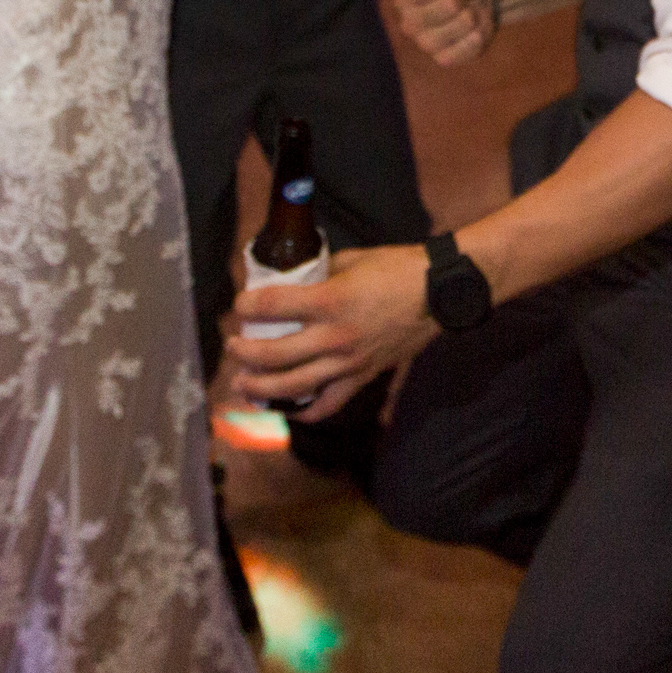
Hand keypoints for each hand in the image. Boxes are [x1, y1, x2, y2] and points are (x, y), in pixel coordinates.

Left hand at [224, 245, 438, 420]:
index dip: (248, 306)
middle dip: (245, 352)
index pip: (273, 306)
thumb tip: (294, 278)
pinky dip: (305, 412)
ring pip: (295, 386)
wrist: (439, 292)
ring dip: (262, 388)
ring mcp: (349, 362)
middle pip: (275, 353)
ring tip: (243, 384)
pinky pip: (328, 403)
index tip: (240, 305)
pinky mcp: (363, 376)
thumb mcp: (352, 259)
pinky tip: (288, 410)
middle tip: (232, 347)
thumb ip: (320, 272)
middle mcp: (335, 336)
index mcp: (331, 300)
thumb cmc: (397, 268)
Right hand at [393, 0, 497, 65]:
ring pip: (452, 32)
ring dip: (471, 20)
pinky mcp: (443, 59)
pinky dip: (474, 40)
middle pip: (444, 9)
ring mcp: (424, 44)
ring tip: (473, 12)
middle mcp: (408, 23)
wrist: (473, 0)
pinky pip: (458, 54)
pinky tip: (476, 30)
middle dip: (462, 1)